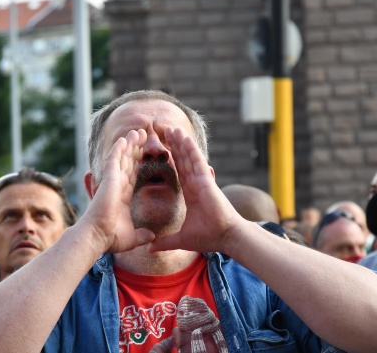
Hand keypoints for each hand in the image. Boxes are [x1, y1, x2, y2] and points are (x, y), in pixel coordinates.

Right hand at [80, 129, 154, 253]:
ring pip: (123, 158)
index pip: (133, 175)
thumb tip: (152, 237)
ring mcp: (112, 181)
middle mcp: (117, 186)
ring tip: (139, 132)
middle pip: (129, 162)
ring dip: (131, 144)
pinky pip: (114, 159)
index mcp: (123, 196)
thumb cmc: (111, 238)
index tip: (145, 154)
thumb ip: (142, 235)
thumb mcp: (133, 237)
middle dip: (136, 149)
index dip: (139, 163)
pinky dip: (119, 148)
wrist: (97, 236)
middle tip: (144, 136)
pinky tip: (125, 138)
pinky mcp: (108, 178)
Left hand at [149, 128, 242, 253]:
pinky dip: (190, 148)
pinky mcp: (207, 180)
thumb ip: (165, 241)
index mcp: (191, 193)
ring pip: (189, 157)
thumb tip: (150, 248)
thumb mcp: (181, 239)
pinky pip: (197, 161)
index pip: (178, 172)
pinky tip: (183, 137)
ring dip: (180, 142)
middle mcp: (196, 184)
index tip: (161, 150)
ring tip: (170, 128)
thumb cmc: (209, 237)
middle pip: (182, 160)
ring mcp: (202, 180)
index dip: (170, 160)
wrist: (226, 237)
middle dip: (173, 146)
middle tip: (163, 131)